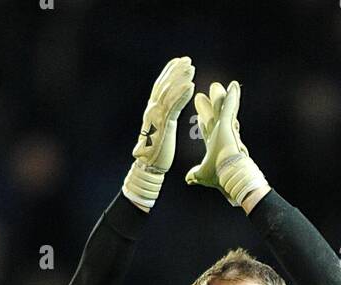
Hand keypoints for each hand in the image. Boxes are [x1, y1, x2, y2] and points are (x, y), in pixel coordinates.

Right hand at [123, 57, 194, 211]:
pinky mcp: (163, 125)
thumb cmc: (157, 153)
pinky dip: (181, 95)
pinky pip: (174, 106)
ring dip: (180, 79)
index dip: (169, 73)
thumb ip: (165, 117)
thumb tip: (167, 111)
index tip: (179, 62)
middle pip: (164, 85)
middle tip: (187, 60)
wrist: (149, 168)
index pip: (161, 87)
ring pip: (169, 92)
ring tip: (191, 68)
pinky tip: (191, 86)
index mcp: (153, 110)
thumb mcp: (162, 130)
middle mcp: (152, 110)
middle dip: (175, 71)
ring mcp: (157, 117)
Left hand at [185, 79, 269, 207]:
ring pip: (222, 109)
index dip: (203, 123)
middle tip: (201, 97)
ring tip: (215, 86)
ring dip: (219, 98)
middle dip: (208, 107)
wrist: (230, 175)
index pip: (207, 131)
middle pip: (214, 117)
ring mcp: (226, 129)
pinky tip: (234, 85)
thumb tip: (188, 179)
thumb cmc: (220, 177)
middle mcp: (221, 136)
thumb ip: (195, 174)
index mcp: (214, 146)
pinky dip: (232, 96)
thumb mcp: (202, 175)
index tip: (199, 117)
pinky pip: (231, 106)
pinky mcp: (229, 124)